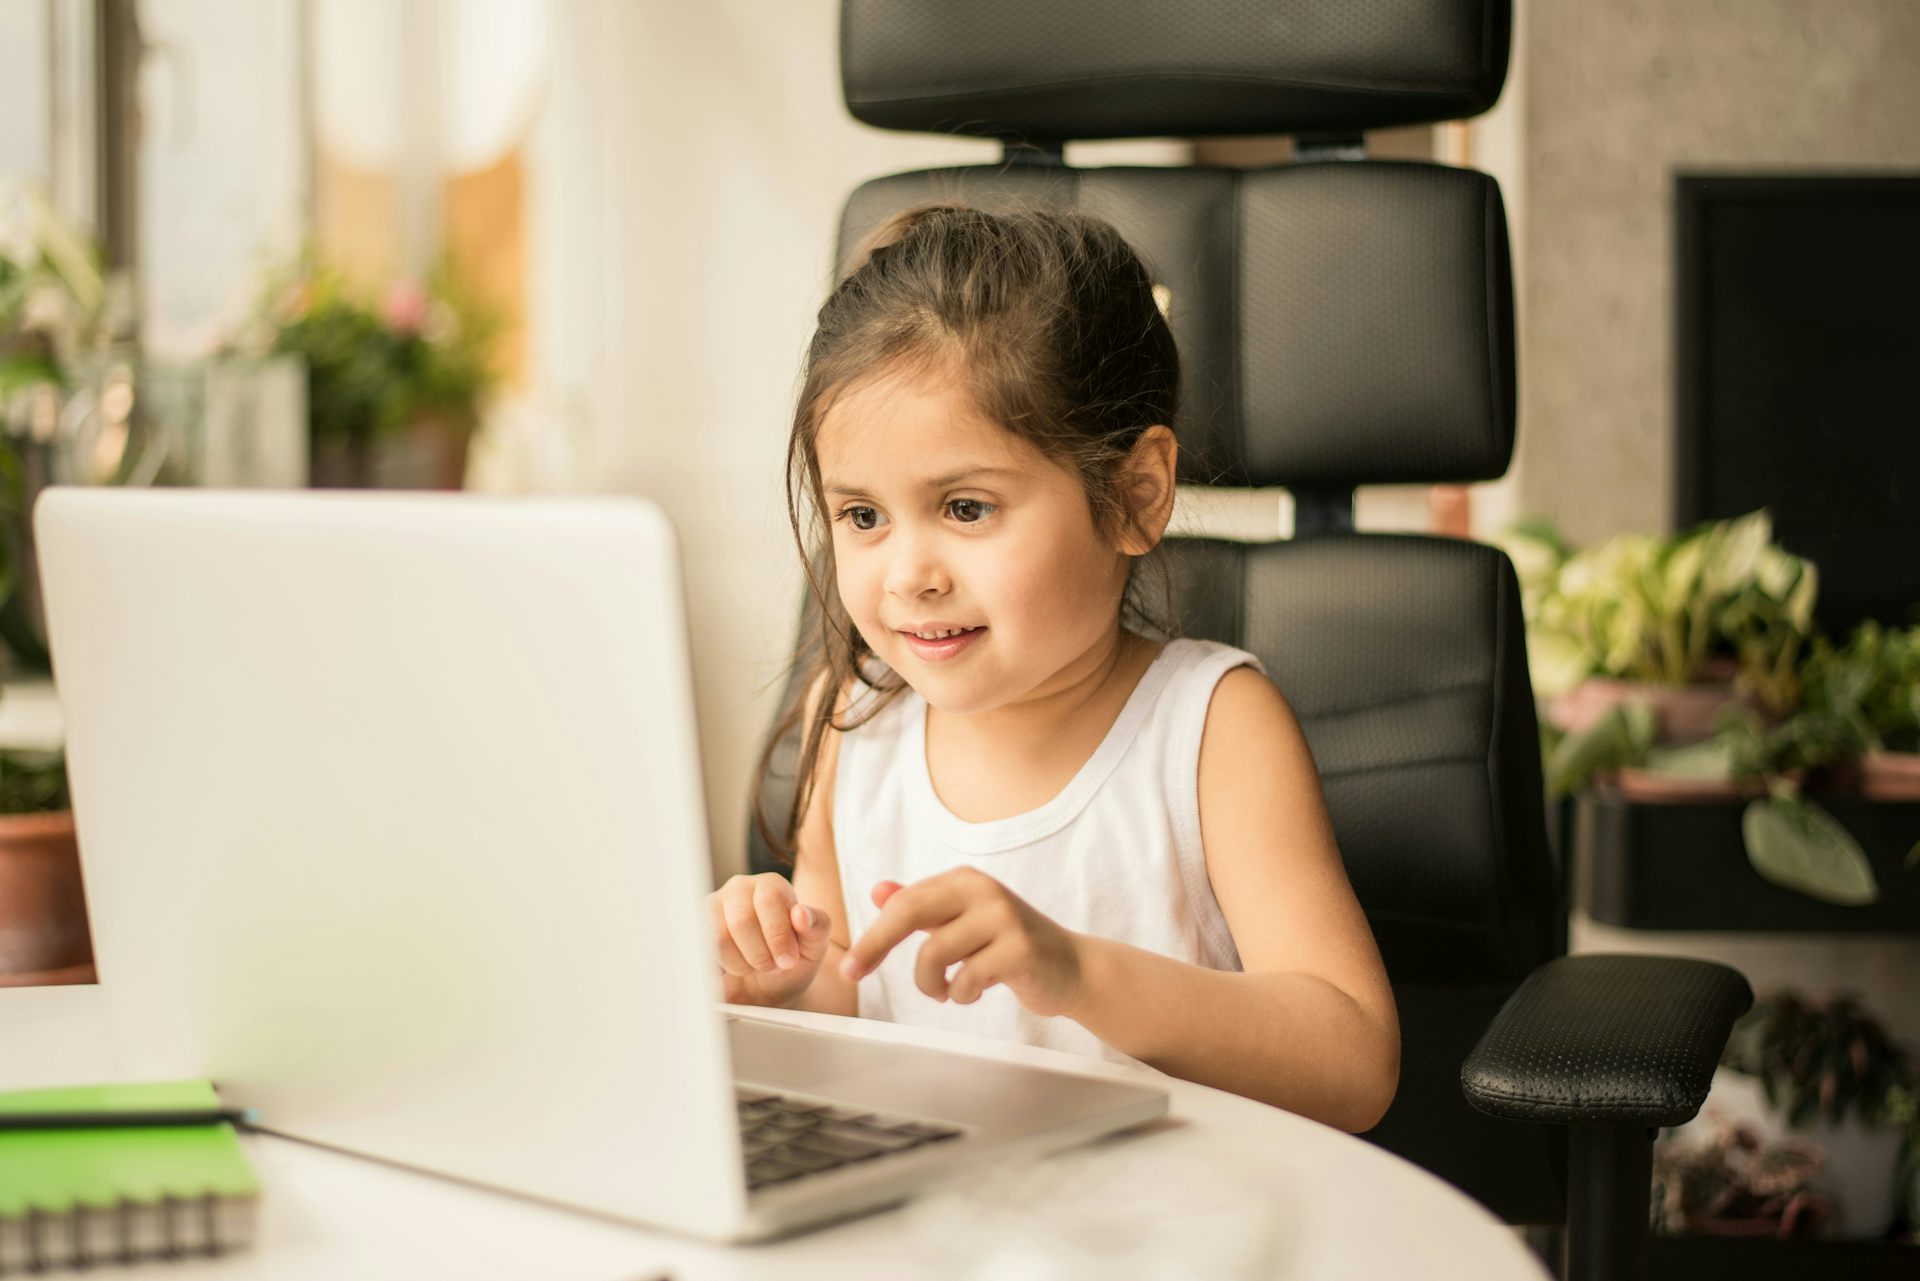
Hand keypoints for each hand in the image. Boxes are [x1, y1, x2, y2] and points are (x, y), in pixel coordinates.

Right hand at [709, 872, 832, 1007]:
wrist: (769, 988)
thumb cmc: (792, 961)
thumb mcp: (814, 948)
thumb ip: (817, 927)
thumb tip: (801, 913)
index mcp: (771, 885)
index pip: (768, 900)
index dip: (778, 936)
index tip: (788, 961)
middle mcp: (739, 889)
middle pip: (741, 921)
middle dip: (760, 955)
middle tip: (771, 967)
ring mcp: (713, 908)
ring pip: (718, 937)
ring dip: (740, 964)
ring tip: (753, 967)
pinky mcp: (696, 931)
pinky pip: (701, 951)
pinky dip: (720, 969)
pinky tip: (732, 972)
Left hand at [840, 868, 1084, 1017]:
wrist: (1071, 967)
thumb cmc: (1010, 946)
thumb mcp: (964, 921)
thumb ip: (923, 906)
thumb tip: (879, 890)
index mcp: (965, 881)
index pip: (904, 902)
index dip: (873, 934)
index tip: (851, 964)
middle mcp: (982, 891)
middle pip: (910, 912)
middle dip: (875, 945)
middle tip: (853, 973)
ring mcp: (1003, 918)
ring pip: (934, 954)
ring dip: (930, 985)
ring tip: (946, 991)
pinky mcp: (1019, 950)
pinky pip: (966, 979)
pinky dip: (961, 994)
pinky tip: (973, 993)